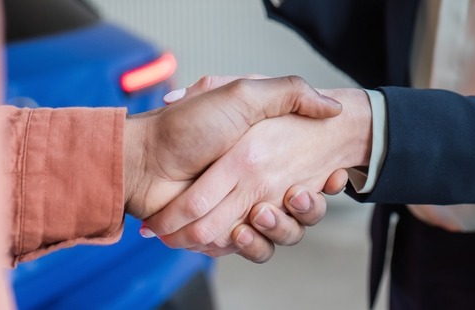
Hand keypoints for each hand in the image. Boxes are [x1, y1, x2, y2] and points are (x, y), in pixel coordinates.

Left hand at [142, 88, 372, 261]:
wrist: (142, 159)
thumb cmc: (186, 125)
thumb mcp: (242, 92)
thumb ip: (289, 92)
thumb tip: (333, 107)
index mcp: (263, 155)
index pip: (311, 173)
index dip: (328, 180)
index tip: (332, 176)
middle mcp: (255, 184)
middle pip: (303, 209)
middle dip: (308, 207)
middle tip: (296, 193)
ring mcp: (240, 212)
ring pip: (285, 233)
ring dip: (283, 227)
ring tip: (263, 212)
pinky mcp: (224, 237)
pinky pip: (255, 250)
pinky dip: (254, 245)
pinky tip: (243, 230)